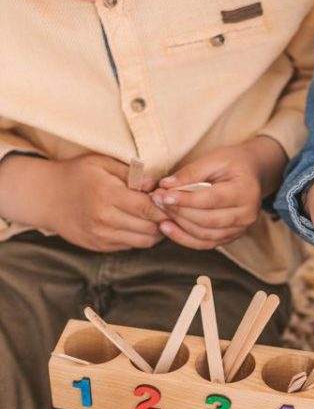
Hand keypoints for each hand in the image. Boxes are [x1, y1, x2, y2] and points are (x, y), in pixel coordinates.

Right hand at [3, 153, 166, 251]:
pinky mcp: (99, 246)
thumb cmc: (77, 175)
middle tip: (170, 211)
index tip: (172, 201)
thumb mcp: (101, 162)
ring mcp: (101, 235)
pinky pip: (130, 246)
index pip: (148, 208)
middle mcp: (104, 218)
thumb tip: (155, 185)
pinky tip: (141, 225)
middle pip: (149, 227)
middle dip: (164, 220)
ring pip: (143, 241)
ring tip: (159, 219)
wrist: (47, 197)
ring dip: (156, 232)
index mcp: (107, 194)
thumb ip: (130, 172)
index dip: (165, 207)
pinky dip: (140, 237)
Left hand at [154, 138, 285, 249]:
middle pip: (207, 220)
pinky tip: (168, 228)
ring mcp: (241, 229)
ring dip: (179, 226)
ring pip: (205, 235)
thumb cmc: (233, 163)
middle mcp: (247, 215)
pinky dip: (184, 238)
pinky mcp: (231, 237)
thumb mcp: (214, 159)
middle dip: (179, 212)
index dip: (186, 200)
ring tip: (160, 214)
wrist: (252, 173)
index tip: (163, 195)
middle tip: (157, 201)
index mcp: (245, 192)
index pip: (212, 199)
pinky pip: (205, 243)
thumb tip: (165, 185)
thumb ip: (191, 172)